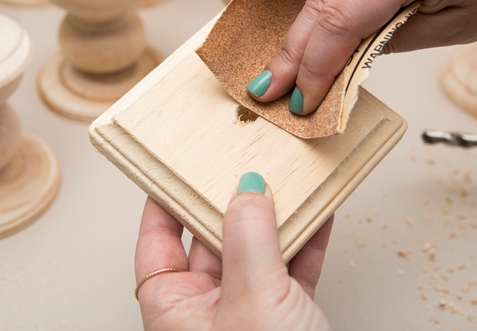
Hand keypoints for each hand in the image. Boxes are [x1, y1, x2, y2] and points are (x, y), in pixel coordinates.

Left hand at [135, 173, 333, 330]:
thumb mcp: (254, 303)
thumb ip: (249, 242)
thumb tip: (247, 190)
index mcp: (174, 311)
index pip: (157, 242)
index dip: (163, 202)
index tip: (174, 166)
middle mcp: (207, 311)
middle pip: (212, 239)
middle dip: (230, 202)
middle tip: (242, 161)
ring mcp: (249, 314)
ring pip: (258, 251)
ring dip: (277, 218)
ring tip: (286, 179)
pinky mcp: (287, 319)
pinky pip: (294, 269)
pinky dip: (308, 241)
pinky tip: (319, 214)